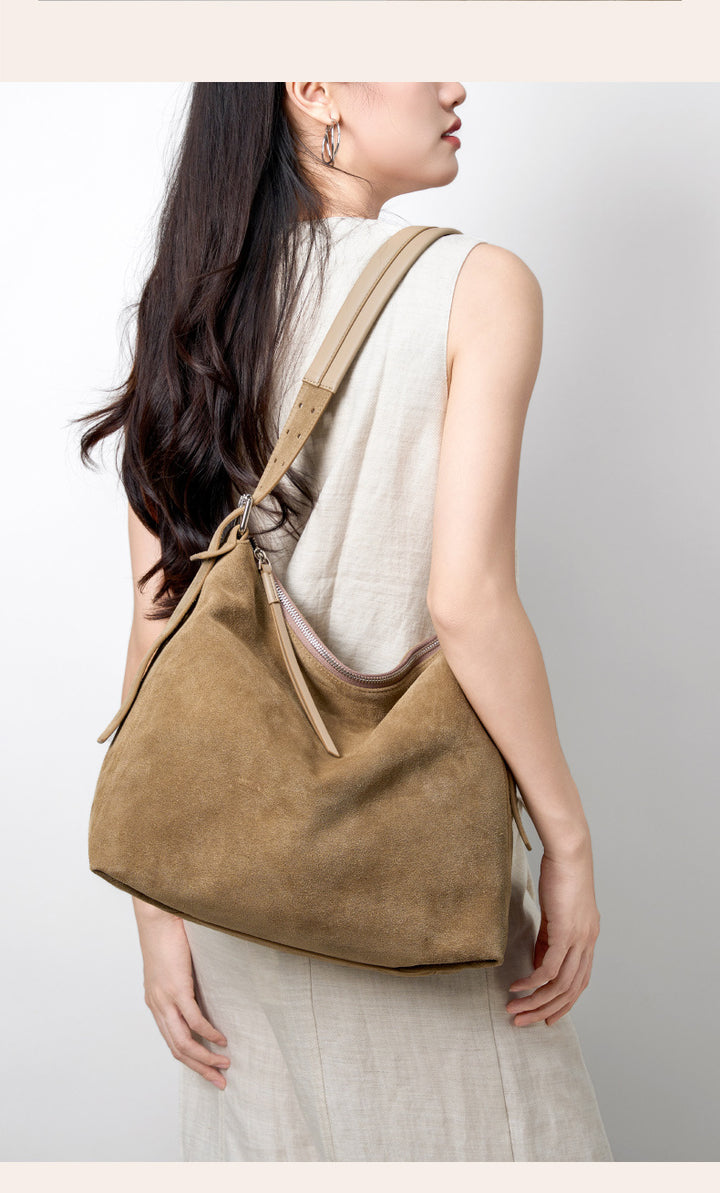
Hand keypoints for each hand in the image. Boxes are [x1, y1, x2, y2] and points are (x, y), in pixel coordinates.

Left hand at [133, 899, 230, 1088]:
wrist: (159, 915)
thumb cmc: (169, 935)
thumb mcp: (174, 966)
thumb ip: (184, 983)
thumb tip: (204, 993)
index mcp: (156, 1003)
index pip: (172, 1042)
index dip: (191, 1060)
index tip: (209, 1070)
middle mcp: (157, 1006)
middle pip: (178, 1049)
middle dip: (200, 1069)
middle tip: (220, 1082)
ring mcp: (165, 999)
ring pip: (184, 1041)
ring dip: (205, 1057)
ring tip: (224, 1065)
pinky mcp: (177, 988)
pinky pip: (194, 1020)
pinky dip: (208, 1034)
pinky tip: (221, 1040)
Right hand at [505, 846, 600, 1026]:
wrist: (569, 853)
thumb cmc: (561, 875)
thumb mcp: (555, 913)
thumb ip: (549, 939)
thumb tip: (538, 962)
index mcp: (588, 939)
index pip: (579, 982)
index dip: (564, 1003)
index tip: (546, 1018)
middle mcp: (588, 943)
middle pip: (570, 990)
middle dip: (546, 1010)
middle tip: (523, 1022)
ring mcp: (579, 939)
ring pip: (560, 985)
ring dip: (536, 1001)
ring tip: (514, 1009)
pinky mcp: (565, 932)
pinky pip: (549, 968)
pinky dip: (533, 982)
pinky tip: (518, 987)